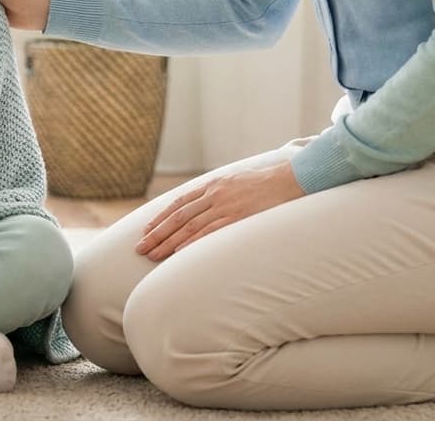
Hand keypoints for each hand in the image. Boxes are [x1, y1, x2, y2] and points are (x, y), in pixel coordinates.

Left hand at [136, 162, 305, 261]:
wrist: (294, 178)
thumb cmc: (269, 184)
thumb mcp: (239, 182)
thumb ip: (222, 193)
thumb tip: (209, 207)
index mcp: (214, 185)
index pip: (179, 202)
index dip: (161, 217)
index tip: (147, 230)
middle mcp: (215, 194)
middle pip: (178, 216)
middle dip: (157, 233)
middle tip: (140, 248)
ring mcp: (226, 206)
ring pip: (189, 226)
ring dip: (168, 242)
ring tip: (152, 255)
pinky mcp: (239, 217)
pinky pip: (209, 232)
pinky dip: (191, 242)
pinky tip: (178, 253)